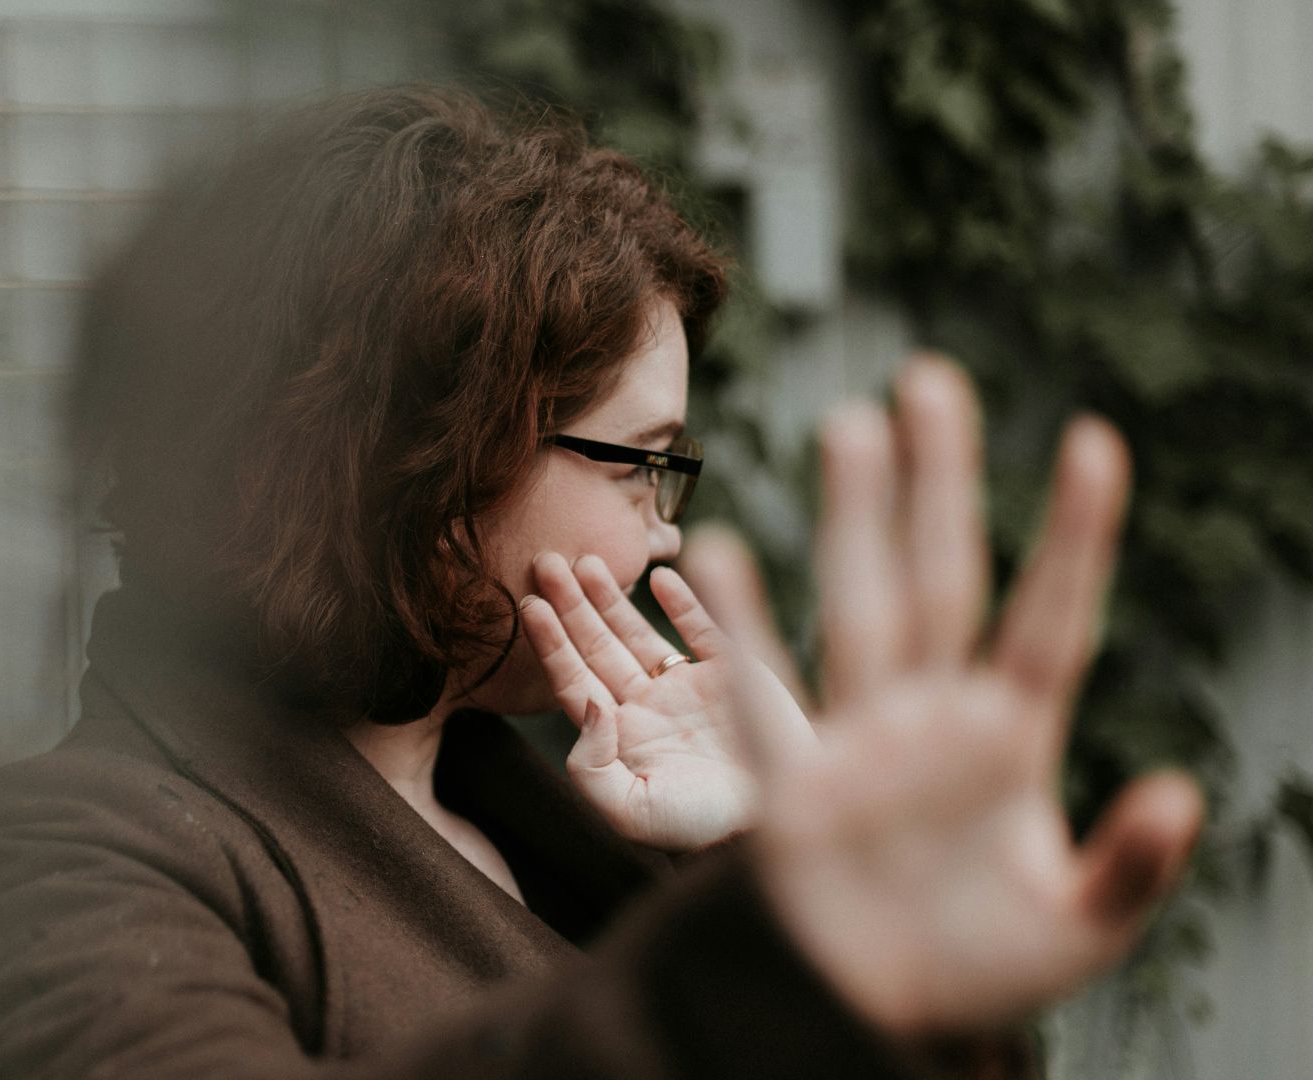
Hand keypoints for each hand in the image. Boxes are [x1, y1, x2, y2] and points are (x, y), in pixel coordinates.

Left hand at [516, 551, 813, 848]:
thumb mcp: (630, 812)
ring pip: (639, 633)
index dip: (550, 642)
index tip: (529, 604)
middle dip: (570, 605)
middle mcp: (647, 707)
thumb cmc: (699, 829)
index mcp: (620, 737)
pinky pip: (702, 630)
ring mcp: (688, 688)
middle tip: (545, 561)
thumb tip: (584, 704)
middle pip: (597, 647)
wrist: (775, 825)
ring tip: (584, 561)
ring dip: (612, 598)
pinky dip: (683, 603)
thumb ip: (591, 767)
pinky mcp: (733, 674)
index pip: (574, 680)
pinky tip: (660, 577)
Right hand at [745, 357, 1201, 1034]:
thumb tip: (1181, 792)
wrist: (864, 1014)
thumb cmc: (972, 967)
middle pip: (942, 576)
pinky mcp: (792, 783)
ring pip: (861, 605)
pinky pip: (763, 695)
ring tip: (851, 422)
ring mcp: (858, 739)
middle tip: (931, 378)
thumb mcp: (1077, 929)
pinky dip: (742, 628)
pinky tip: (721, 554)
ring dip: (856, 517)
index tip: (1094, 443)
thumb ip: (1130, 867)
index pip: (1051, 619)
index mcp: (1010, 738)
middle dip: (941, 481)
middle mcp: (931, 716)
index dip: (1074, 537)